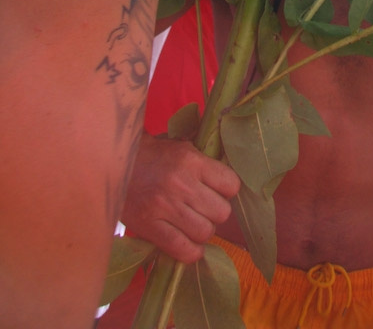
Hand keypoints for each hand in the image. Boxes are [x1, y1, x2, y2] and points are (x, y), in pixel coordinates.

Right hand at [120, 133, 239, 262]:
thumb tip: (228, 178)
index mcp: (191, 160)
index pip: (231, 184)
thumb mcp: (181, 147)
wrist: (114, 165)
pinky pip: (182, 249)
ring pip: (205, 232)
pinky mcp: (149, 227)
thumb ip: (204, 161)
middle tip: (205, 208)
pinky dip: (190, 252)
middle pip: (221, 212)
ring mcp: (165, 207)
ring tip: (194, 224)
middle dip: (216, 212)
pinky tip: (188, 244)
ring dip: (203, 231)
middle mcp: (181, 184)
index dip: (227, 189)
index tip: (218, 190)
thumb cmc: (152, 155)